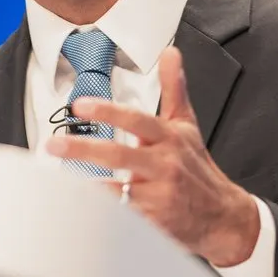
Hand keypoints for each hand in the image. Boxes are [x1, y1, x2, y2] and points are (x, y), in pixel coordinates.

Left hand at [47, 47, 261, 266]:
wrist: (223, 215)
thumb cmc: (197, 168)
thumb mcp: (187, 126)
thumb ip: (174, 89)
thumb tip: (170, 54)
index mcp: (169, 138)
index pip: (136, 120)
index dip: (108, 111)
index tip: (80, 105)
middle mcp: (164, 165)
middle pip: (119, 155)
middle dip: (83, 148)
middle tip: (54, 143)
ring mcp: (159, 196)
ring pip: (115, 190)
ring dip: (86, 186)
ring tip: (56, 181)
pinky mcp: (154, 222)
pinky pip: (120, 216)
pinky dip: (100, 213)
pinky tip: (79, 208)